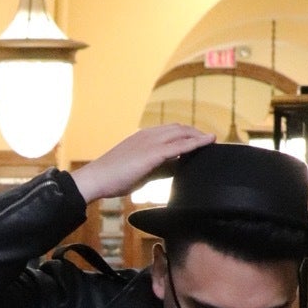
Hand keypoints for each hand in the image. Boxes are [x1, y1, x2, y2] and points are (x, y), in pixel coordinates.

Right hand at [71, 124, 213, 205]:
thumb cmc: (113, 178)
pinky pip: (180, 146)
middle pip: (179, 128)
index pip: (170, 131)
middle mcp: (148, 135)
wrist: (96, 179)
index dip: (186, 134)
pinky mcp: (152, 153)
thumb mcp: (141, 172)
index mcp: (143, 137)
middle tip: (209, 140)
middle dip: (195, 133)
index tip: (198, 139)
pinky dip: (195, 143)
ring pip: (181, 133)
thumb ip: (159, 168)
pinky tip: (206, 144)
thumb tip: (176, 169)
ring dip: (198, 136)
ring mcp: (150, 142)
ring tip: (212, 141)